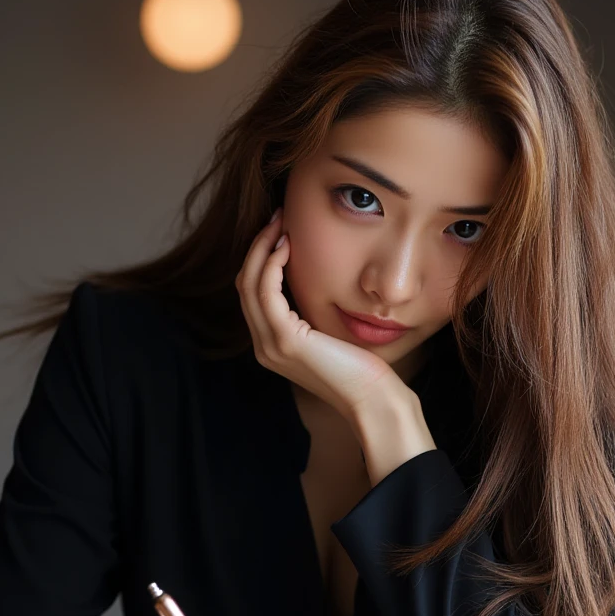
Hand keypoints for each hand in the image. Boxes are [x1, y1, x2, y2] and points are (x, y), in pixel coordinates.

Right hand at [235, 208, 411, 420]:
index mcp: (271, 345)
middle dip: (257, 247)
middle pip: (243, 284)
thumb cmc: (359, 368)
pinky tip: (288, 246)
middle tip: (276, 217)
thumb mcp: (326, 334)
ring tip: (280, 224)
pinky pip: (266, 291)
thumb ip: (309, 314)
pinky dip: (272, 264)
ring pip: (249, 284)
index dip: (260, 258)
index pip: (252, 294)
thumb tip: (309, 279)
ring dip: (262, 249)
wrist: (371, 398)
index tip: (278, 230)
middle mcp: (263, 346)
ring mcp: (270, 345)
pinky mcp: (285, 341)